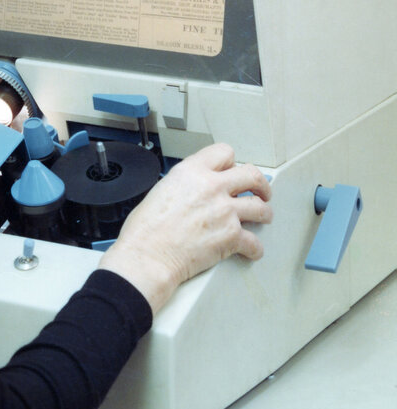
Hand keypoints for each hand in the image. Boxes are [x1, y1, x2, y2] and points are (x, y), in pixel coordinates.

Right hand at [98, 143, 272, 315]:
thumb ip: (184, 185)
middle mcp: (212, 187)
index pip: (224, 152)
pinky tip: (252, 250)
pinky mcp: (231, 236)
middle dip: (260, 185)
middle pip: (252, 175)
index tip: (232, 171)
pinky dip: (254, 249)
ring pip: (260, 207)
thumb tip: (194, 192)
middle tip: (260, 192)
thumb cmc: (145, 230)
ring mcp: (225, 211)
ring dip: (264, 213)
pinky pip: (254, 242)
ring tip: (262, 217)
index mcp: (192, 172)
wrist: (148, 256)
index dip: (231, 163)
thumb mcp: (161, 190)